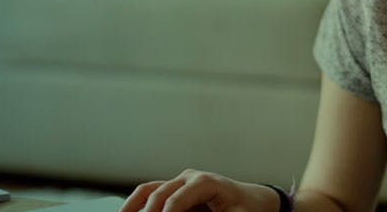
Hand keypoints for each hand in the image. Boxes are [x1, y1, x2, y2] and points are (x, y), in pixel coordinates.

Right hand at [119, 170, 278, 211]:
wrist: (253, 200)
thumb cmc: (247, 209)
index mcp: (205, 182)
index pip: (176, 200)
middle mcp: (189, 177)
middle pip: (159, 193)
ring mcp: (180, 181)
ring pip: (149, 189)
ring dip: (133, 205)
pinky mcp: (175, 190)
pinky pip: (151, 194)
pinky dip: (138, 203)